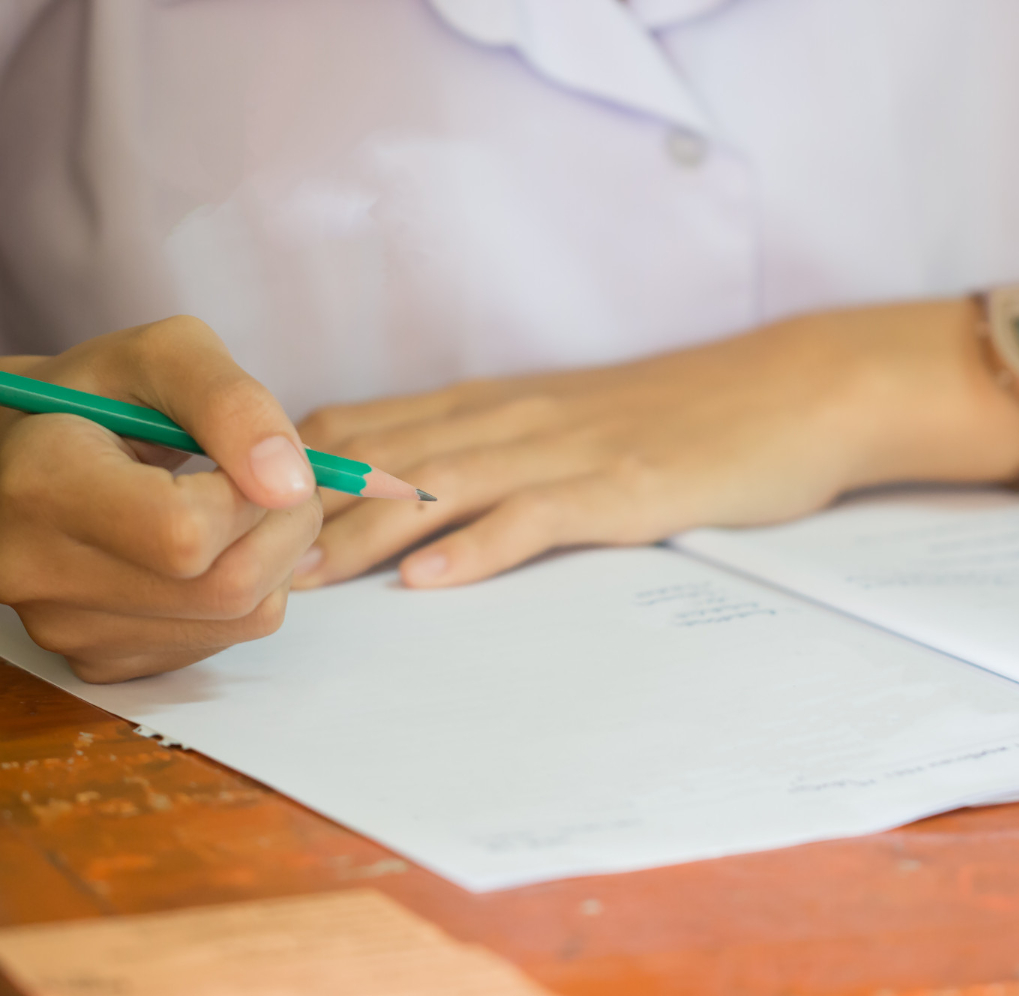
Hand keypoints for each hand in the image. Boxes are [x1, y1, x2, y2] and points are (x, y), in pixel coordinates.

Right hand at [0, 316, 321, 681]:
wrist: (21, 460)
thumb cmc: (98, 396)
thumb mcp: (165, 354)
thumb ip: (232, 403)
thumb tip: (292, 485)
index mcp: (39, 482)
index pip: (186, 532)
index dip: (248, 492)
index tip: (241, 454)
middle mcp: (35, 573)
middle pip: (227, 586)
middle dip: (282, 525)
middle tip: (268, 479)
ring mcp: (64, 631)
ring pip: (242, 618)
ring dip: (274, 557)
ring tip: (233, 507)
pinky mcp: (97, 664)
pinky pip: (223, 642)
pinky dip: (242, 593)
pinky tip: (204, 551)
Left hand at [294, 299, 1018, 589]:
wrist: (786, 392)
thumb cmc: (672, 416)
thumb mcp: (564, 422)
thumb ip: (489, 448)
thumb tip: (408, 493)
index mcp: (492, 404)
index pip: (366, 423)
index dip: (291, 466)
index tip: (233, 511)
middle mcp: (512, 418)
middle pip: (384, 454)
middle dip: (301, 507)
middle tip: (234, 555)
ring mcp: (565, 451)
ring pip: (443, 483)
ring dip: (365, 529)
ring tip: (302, 577)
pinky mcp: (620, 488)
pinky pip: (535, 518)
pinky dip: (477, 549)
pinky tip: (428, 581)